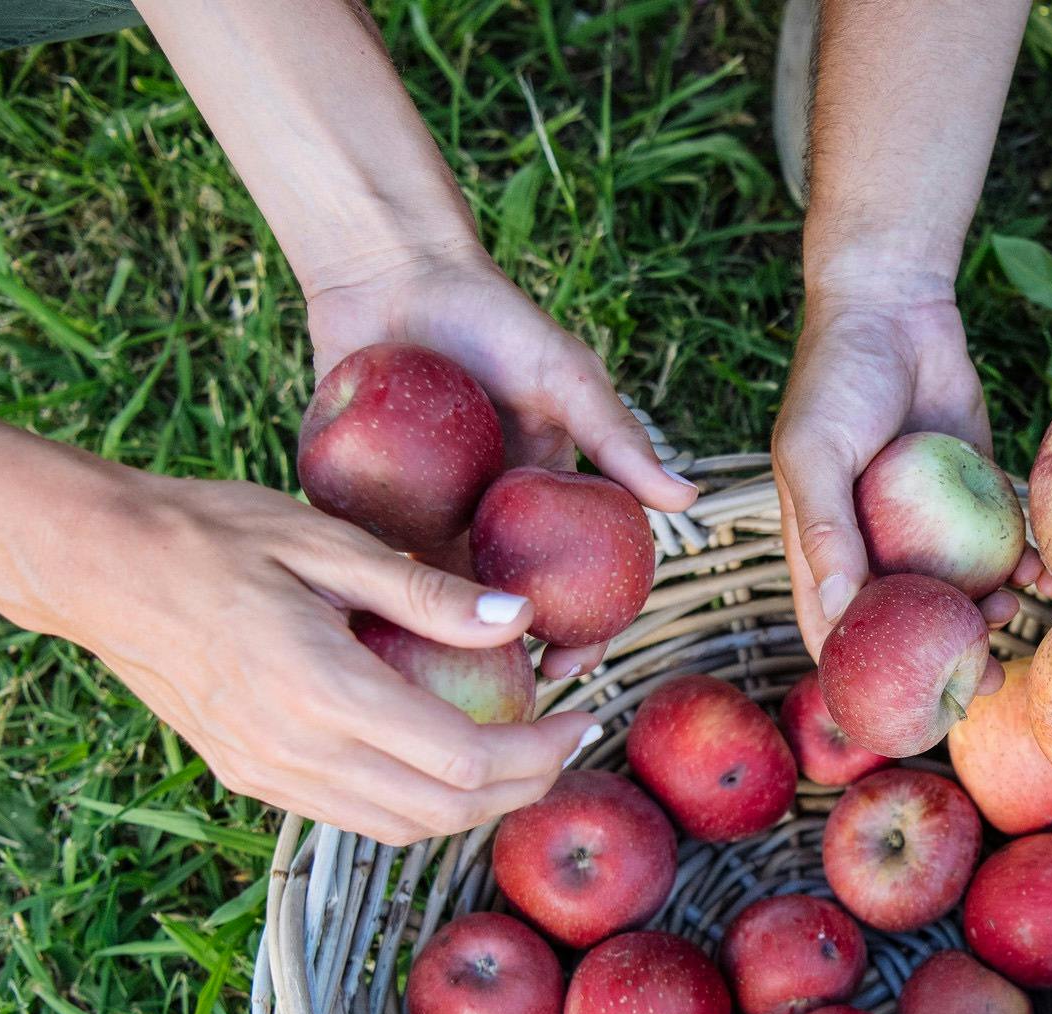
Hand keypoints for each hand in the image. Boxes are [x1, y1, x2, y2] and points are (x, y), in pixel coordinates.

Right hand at [29, 467, 599, 844]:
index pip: (461, 760)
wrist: (96, 566)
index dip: (537, 753)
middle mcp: (295, 751)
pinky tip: (442, 757)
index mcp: (321, 690)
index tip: (580, 716)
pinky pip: (353, 816)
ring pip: (399, 828)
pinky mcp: (249, 777)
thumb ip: (424, 590)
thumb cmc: (212, 532)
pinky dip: (414, 804)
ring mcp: (268, 775)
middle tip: (563, 742)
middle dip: (521, 788)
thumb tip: (522, 620)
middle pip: (442, 813)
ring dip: (471, 806)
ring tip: (518, 755)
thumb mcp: (324, 539)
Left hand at [307, 246, 696, 678]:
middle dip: (504, 662)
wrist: (392, 273)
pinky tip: (366, 635)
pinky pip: (366, 558)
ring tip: (431, 691)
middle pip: (501, 609)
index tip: (567, 672)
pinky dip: (367, 596)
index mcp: (541, 501)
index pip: (571, 583)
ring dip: (436, 645)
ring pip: (434, 597)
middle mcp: (485, 518)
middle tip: (499, 701)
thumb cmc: (490, 318)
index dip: (578, 634)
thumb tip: (687, 500)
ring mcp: (423, 513)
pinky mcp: (364, 500)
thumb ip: (617, 438)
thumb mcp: (564, 378)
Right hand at [772, 277, 1046, 663]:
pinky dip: (1025, 567)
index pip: (838, 632)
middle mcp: (877, 545)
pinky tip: (1048, 579)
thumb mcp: (815, 451)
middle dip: (947, 658)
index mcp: (825, 547)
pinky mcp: (977, 494)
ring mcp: (929, 524)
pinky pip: (1003, 546)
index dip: (867, 680)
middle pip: (911, 624)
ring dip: (990, 617)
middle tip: (986, 681)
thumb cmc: (837, 377)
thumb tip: (837, 612)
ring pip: (964, 593)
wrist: (895, 303)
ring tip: (1017, 622)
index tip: (908, 714)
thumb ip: (824, 530)